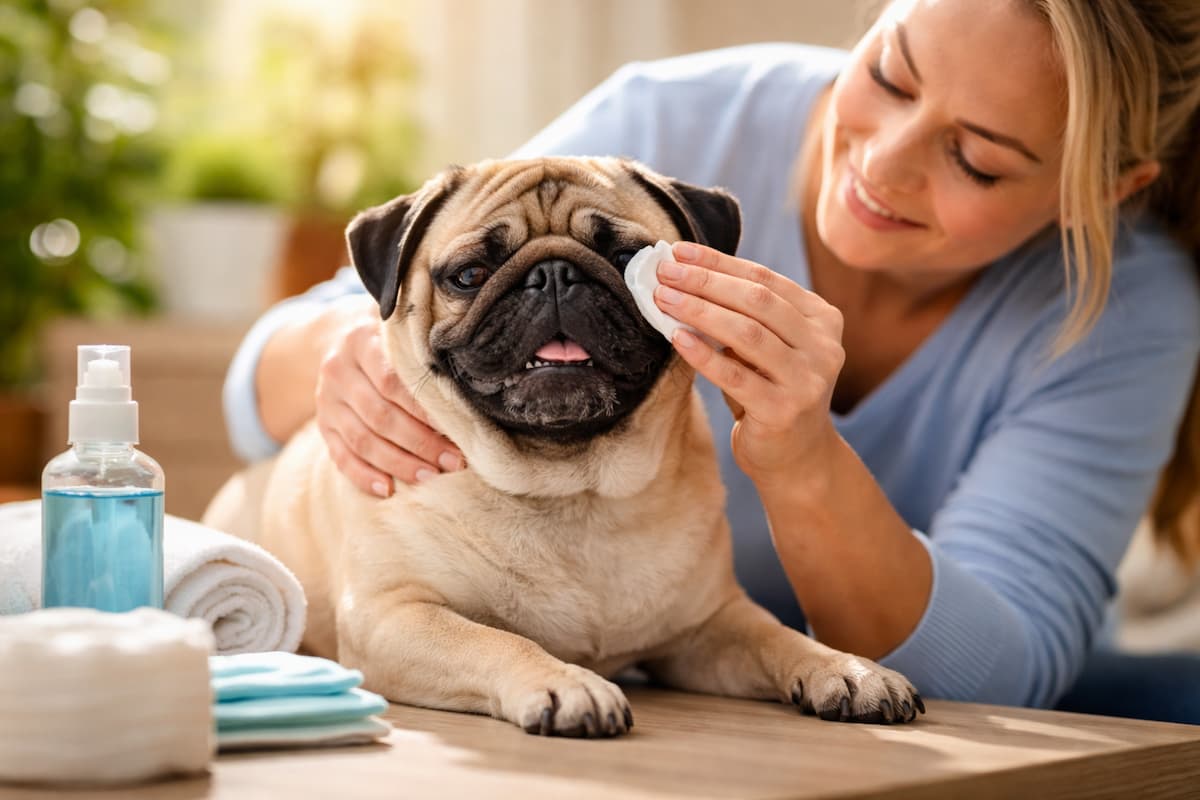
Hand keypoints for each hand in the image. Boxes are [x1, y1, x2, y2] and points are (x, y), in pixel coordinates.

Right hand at [315, 300, 464, 496]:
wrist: (339, 334)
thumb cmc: (389, 334)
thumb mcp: (402, 323)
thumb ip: (425, 337)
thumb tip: (469, 360)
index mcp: (360, 340)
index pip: (392, 382)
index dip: (424, 410)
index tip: (457, 428)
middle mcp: (337, 370)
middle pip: (380, 416)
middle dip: (420, 443)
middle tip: (453, 461)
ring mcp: (326, 400)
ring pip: (362, 440)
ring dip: (399, 463)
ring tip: (431, 477)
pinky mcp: (323, 424)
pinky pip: (340, 456)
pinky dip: (363, 476)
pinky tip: (387, 490)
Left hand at [653, 242, 843, 486]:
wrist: (798, 457)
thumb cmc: (772, 392)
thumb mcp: (768, 347)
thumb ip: (744, 314)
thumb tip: (683, 274)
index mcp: (822, 319)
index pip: (765, 279)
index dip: (719, 262)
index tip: (679, 251)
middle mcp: (823, 346)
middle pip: (757, 301)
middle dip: (705, 282)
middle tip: (664, 272)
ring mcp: (807, 379)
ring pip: (747, 333)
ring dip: (700, 311)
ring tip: (664, 299)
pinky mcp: (784, 411)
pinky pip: (735, 376)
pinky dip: (703, 354)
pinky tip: (677, 338)